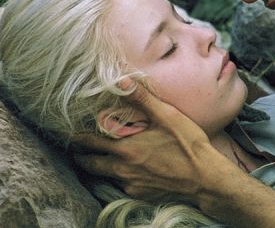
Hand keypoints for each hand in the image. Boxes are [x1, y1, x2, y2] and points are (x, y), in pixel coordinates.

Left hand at [72, 82, 217, 202]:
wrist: (204, 179)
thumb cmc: (188, 145)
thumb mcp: (167, 116)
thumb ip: (142, 98)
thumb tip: (121, 80)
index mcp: (125, 148)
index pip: (91, 144)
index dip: (78, 140)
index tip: (69, 136)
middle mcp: (123, 169)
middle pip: (91, 165)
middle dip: (81, 157)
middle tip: (76, 151)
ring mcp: (131, 184)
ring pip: (105, 177)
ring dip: (99, 169)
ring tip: (96, 161)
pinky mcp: (141, 195)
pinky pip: (122, 186)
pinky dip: (119, 178)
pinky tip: (126, 172)